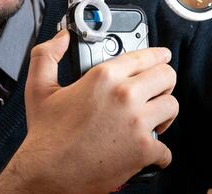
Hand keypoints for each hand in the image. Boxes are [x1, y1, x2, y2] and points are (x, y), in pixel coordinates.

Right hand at [0, 29, 178, 193]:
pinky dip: (159, 153)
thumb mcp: (39, 88)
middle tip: (156, 91)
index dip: (157, 55)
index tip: (162, 57)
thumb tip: (61, 39)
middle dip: (164, 83)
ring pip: (172, 107)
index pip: (145, 56)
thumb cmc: (46, 136)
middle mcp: (124, 95)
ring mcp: (137, 123)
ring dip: (164, 114)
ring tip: (152, 120)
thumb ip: (47, 56)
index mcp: (104, 77)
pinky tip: (148, 151)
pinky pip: (166, 148)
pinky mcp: (144, 149)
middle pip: (167, 76)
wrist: (48, 173)